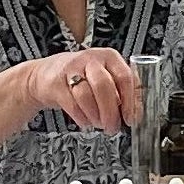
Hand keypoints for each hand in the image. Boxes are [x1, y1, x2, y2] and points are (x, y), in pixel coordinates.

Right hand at [12, 48, 140, 133]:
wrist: (46, 75)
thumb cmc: (82, 77)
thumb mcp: (106, 77)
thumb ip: (123, 91)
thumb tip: (138, 112)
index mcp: (109, 57)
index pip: (125, 77)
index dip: (130, 101)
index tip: (131, 118)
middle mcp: (90, 59)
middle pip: (104, 86)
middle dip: (110, 112)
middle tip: (112, 127)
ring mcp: (71, 69)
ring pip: (86, 96)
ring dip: (95, 116)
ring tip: (98, 123)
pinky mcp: (56, 83)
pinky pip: (72, 105)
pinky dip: (82, 118)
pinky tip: (85, 121)